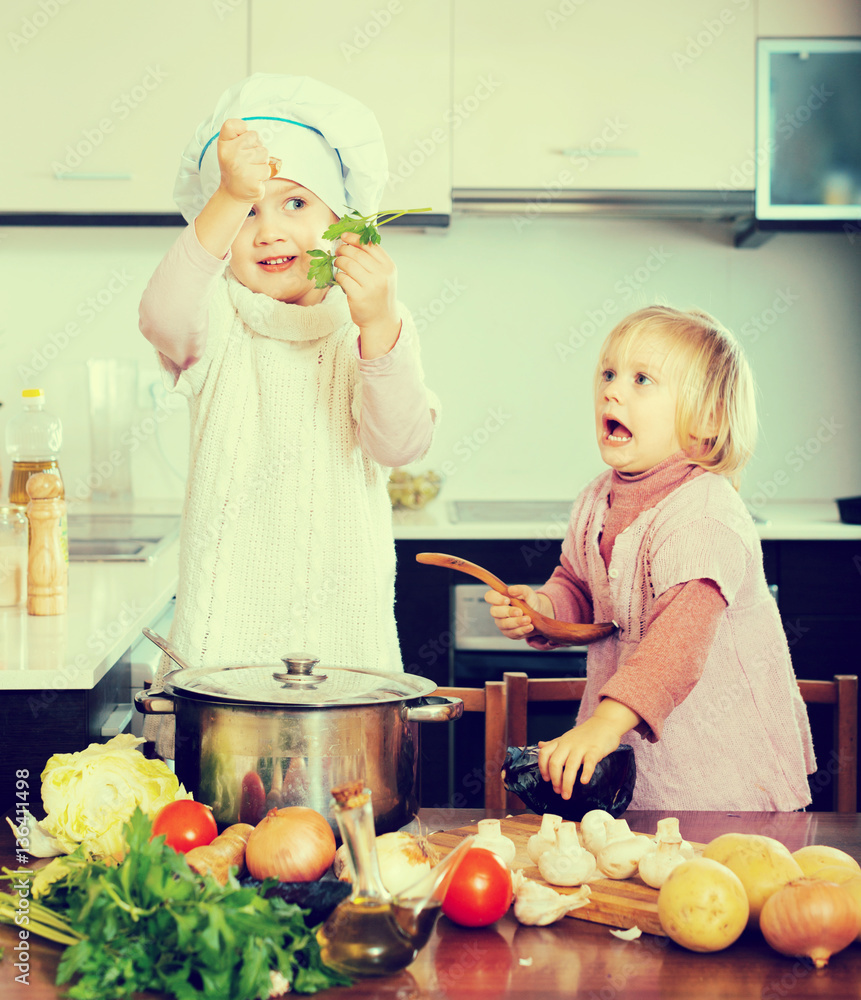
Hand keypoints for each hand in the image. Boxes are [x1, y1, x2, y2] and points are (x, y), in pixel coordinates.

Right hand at [216, 118, 269, 204]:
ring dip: (261, 162)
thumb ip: (236, 132)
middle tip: (247, 161)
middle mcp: (231, 154)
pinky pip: (267, 170)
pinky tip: (254, 179)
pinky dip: (263, 175)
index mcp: (224, 145)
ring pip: (264, 154)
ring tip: (251, 169)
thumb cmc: (234, 167)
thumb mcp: (229, 146)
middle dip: (256, 149)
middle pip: (256, 139)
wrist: (233, 193)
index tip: (240, 141)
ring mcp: (241, 168)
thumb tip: (248, 129)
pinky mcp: (252, 182)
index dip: (241, 129)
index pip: (233, 125)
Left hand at [334, 231, 399, 354]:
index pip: (369, 245)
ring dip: (339, 261)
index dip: (354, 237)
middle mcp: (381, 275)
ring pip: (348, 264)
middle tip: (338, 251)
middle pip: (356, 253)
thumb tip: (352, 240)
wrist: (381, 320)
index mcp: (388, 266)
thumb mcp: (384, 275)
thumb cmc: (379, 295)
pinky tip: (341, 278)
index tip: (344, 236)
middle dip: (343, 249)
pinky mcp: (359, 296)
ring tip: (338, 263)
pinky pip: (343, 278)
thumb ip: (373, 259)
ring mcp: (370, 286)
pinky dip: (339, 276)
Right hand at [484, 584, 549, 639]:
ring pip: (505, 624)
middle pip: (495, 612)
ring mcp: (503, 624)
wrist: (539, 613)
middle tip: (520, 612)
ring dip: (517, 622)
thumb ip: (520, 590)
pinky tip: (529, 626)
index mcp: (500, 599)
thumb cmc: (530, 601)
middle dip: (508, 612)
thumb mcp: (528, 593)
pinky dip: (522, 630)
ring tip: (528, 620)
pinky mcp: (510, 633)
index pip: (489, 597)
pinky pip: (513, 633)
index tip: (507, 600)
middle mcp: (498, 612)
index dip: (495, 598)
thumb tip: (511, 589)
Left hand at [537, 717, 621, 798]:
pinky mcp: (595, 750)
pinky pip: (589, 762)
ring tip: (567, 794)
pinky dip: (586, 773)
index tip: (547, 779)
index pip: (544, 754)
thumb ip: (553, 743)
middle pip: (555, 762)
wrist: (605, 723)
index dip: (542, 768)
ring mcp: (582, 747)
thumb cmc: (586, 733)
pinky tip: (584, 781)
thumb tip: (540, 745)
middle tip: (558, 791)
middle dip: (555, 780)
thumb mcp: (567, 737)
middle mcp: (568, 744)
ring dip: (567, 783)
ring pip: (570, 766)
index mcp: (561, 742)